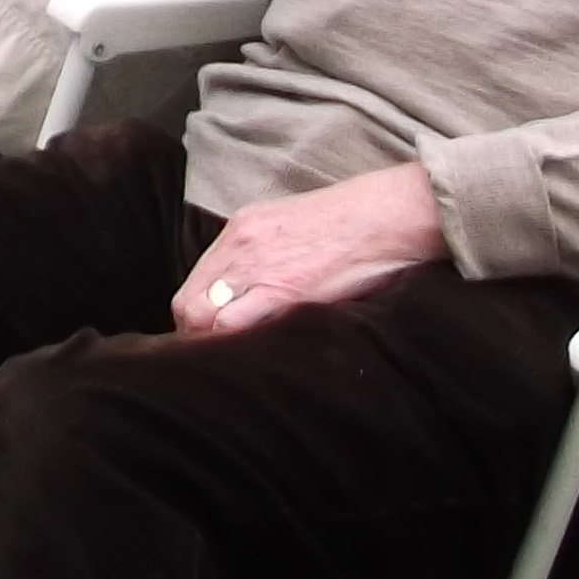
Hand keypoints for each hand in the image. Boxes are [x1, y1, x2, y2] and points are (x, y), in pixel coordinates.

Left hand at [173, 163, 441, 334]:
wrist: (390, 214)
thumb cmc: (355, 223)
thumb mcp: (294, 226)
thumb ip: (267, 254)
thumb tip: (254, 292)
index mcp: (242, 229)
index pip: (194, 285)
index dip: (198, 318)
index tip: (212, 339)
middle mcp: (240, 247)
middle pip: (187, 304)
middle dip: (197, 337)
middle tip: (220, 358)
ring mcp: (257, 268)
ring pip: (201, 318)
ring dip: (213, 345)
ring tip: (236, 364)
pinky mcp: (282, 290)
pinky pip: (232, 325)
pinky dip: (232, 346)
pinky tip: (252, 359)